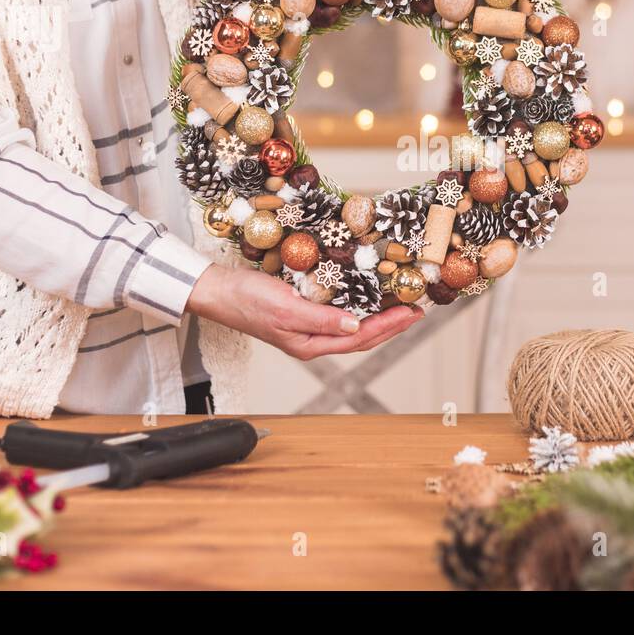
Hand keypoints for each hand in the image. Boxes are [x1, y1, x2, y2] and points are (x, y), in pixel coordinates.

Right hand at [186, 264, 421, 360]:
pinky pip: (338, 313)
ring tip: (401, 306)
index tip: (411, 313)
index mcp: (309, 345)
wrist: (217, 289)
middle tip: (416, 310)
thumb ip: (321, 320)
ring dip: (378, 317)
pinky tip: (368, 298)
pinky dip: (359, 306)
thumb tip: (355, 327)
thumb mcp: (286, 308)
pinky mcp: (301, 312)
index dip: (388, 327)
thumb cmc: (246, 299)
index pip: (359, 339)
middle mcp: (311, 340)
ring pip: (352, 327)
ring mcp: (306, 327)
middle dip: (391, 325)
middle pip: (360, 337)